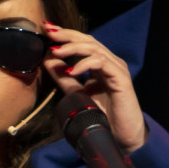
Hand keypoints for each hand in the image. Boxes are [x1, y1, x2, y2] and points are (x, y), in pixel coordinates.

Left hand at [44, 23, 146, 152]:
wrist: (121, 137)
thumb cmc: (103, 117)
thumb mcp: (78, 94)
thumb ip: (65, 79)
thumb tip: (48, 60)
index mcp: (101, 64)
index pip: (83, 43)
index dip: (66, 35)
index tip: (47, 30)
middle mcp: (110, 62)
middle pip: (88, 40)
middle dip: (67, 35)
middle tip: (49, 32)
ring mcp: (116, 68)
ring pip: (94, 49)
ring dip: (73, 48)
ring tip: (56, 51)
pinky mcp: (121, 77)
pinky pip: (101, 63)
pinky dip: (85, 64)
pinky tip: (72, 70)